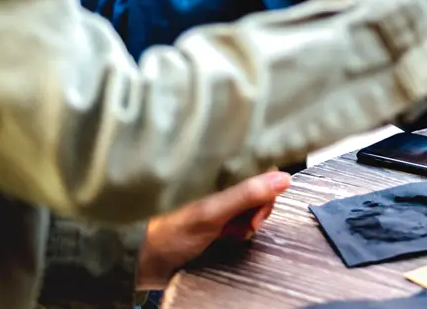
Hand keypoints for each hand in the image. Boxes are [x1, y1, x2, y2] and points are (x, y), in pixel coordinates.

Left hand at [136, 171, 289, 289]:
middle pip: (258, 186)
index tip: (262, 203)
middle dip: (259, 207)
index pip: (257, 165)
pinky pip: (240, 218)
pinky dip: (241, 228)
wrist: (142, 260)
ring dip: (250, 220)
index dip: (267, 184)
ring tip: (234, 232)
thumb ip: (246, 194)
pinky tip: (230, 236)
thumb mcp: (211, 212)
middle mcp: (218, 181)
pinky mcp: (216, 217)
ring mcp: (217, 200)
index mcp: (217, 170)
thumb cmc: (169, 231)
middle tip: (248, 224)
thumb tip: (283, 179)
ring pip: (251, 204)